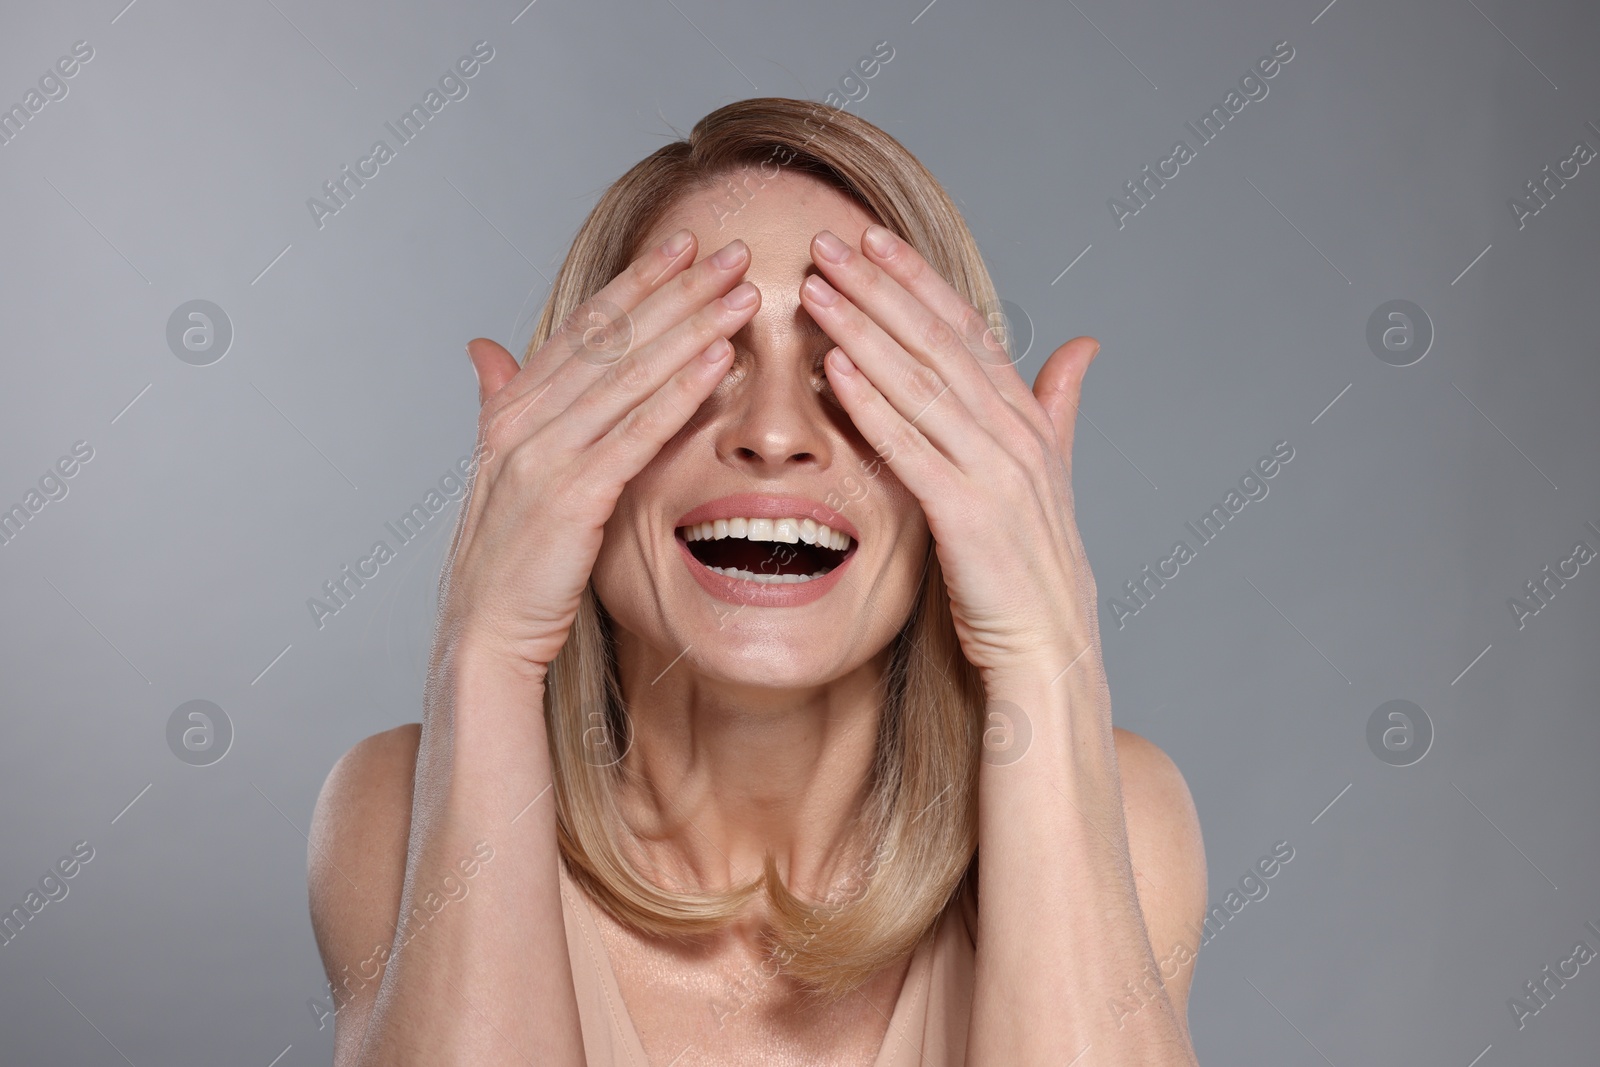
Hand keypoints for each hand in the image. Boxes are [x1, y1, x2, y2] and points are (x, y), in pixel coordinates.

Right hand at [438, 232, 760, 677]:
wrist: (484, 631)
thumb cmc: (508, 557)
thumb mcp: (501, 469)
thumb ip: (500, 401)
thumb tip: (484, 348)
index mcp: (513, 408)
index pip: (585, 327)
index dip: (637, 281)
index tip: (684, 243)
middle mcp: (524, 421)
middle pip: (613, 338)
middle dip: (677, 288)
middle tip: (731, 250)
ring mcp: (546, 456)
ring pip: (629, 374)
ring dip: (690, 327)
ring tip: (740, 294)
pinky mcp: (572, 497)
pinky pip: (636, 432)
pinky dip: (680, 392)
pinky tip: (718, 361)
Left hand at [798, 225, 1103, 690]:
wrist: (1050, 648)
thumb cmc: (1032, 567)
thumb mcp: (1051, 475)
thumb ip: (1057, 406)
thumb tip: (1083, 346)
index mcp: (1027, 419)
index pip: (966, 329)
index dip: (917, 280)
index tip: (871, 238)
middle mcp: (1015, 434)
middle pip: (937, 342)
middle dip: (879, 288)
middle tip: (826, 242)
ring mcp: (995, 472)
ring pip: (920, 383)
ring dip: (864, 330)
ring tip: (817, 289)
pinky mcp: (968, 514)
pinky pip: (911, 447)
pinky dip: (872, 405)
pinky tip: (834, 370)